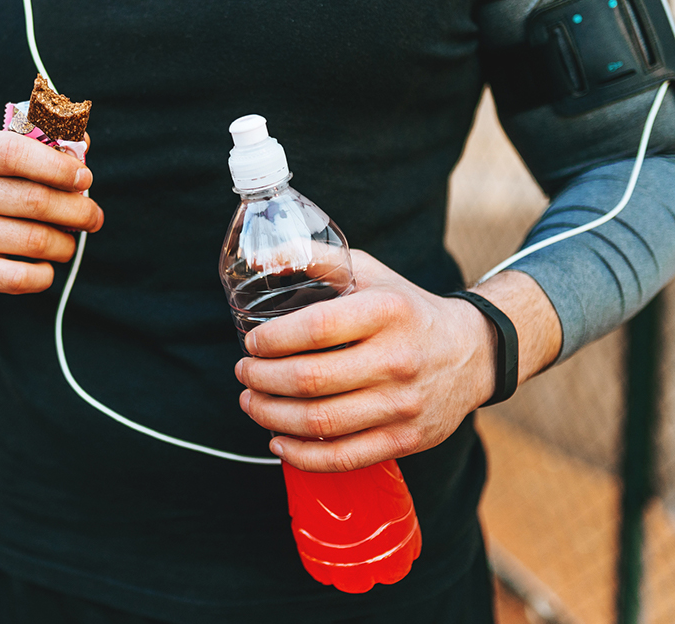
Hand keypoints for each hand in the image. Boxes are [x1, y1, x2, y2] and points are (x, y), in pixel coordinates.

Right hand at [0, 131, 102, 308]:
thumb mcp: (6, 168)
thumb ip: (45, 151)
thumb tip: (84, 144)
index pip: (14, 152)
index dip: (57, 165)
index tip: (84, 178)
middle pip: (35, 200)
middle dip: (78, 210)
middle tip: (93, 217)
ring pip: (36, 241)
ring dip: (64, 244)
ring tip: (66, 243)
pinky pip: (23, 277)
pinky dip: (45, 274)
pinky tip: (43, 267)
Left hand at [234, 250, 497, 471]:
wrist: (473, 353)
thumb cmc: (407, 309)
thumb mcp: (370, 273)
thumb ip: (317, 260)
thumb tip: (259, 259)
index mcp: (386, 312)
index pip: (315, 329)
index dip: (272, 340)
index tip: (251, 343)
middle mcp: (397, 359)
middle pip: (310, 379)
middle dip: (261, 379)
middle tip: (243, 373)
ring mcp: (403, 404)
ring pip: (320, 422)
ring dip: (271, 416)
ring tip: (251, 403)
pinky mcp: (406, 439)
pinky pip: (343, 457)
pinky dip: (302, 455)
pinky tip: (278, 441)